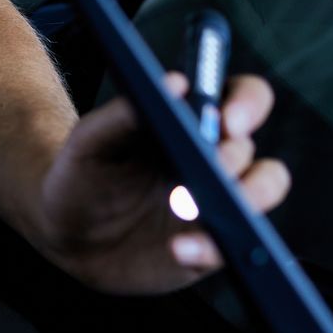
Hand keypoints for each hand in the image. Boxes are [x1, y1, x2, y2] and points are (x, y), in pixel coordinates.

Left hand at [35, 73, 291, 294]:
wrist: (70, 235)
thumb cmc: (82, 175)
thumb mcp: (90, 141)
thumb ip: (123, 113)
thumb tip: (173, 84)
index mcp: (189, 122)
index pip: (239, 98)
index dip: (247, 102)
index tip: (228, 120)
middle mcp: (212, 158)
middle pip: (251, 148)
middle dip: (237, 156)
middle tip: (213, 167)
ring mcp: (217, 203)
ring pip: (262, 192)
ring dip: (246, 199)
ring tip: (196, 210)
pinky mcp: (212, 244)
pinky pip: (230, 245)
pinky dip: (209, 247)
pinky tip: (179, 248)